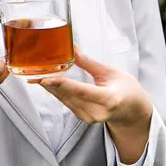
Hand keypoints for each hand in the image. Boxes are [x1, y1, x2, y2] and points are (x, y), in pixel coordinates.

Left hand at [34, 45, 150, 125]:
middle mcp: (97, 112)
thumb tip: (71, 47)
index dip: (61, 85)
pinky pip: (66, 102)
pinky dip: (56, 91)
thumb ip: (88, 62)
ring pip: (64, 99)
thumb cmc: (126, 90)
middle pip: (68, 95)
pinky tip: (47, 82)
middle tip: (33, 69)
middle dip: (49, 82)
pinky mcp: (82, 118)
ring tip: (36, 73)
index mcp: (108, 99)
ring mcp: (89, 117)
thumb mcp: (110, 72)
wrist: (132, 111)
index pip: (81, 91)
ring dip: (50, 86)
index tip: (44, 79)